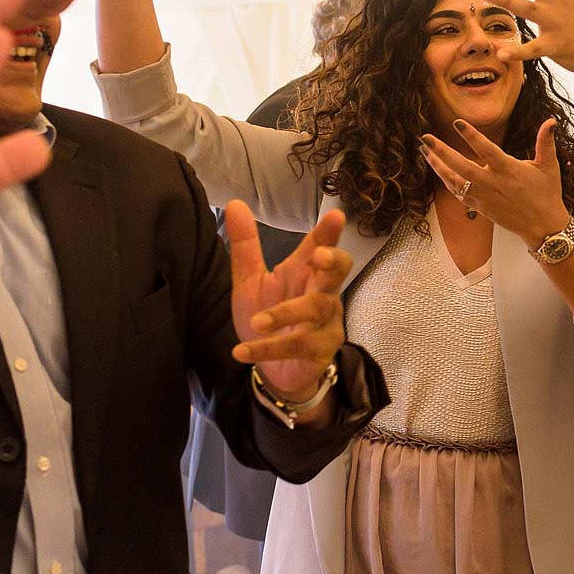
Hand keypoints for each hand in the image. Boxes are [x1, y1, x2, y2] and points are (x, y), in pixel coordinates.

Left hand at [227, 203, 353, 406]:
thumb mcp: (251, 281)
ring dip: (286, 313)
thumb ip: (246, 245)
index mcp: (304, 272)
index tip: (335, 216)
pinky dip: (268, 349)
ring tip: (257, 322)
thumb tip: (234, 203)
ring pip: (316, 309)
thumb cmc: (268, 318)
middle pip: (339, 273)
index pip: (320, 246)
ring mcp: (326, 322)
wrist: (275, 370)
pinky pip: (299, 346)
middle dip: (332, 262)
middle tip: (319, 256)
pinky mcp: (320, 350)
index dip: (329, 233)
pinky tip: (241, 351)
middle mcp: (322, 293)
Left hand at [420, 119, 572, 245]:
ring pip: (454, 181)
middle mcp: (493, 184)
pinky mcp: (479, 207)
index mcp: (509, 170)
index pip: (486, 150)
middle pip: (461, 166)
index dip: (471, 136)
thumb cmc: (547, 194)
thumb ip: (546, 142)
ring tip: (425, 151)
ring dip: (438, 166)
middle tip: (426, 138)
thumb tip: (551, 121)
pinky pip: (457, 193)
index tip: (457, 122)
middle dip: (442, 151)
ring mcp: (483, 197)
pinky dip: (446, 180)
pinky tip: (438, 169)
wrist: (542, 226)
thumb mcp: (549, 166)